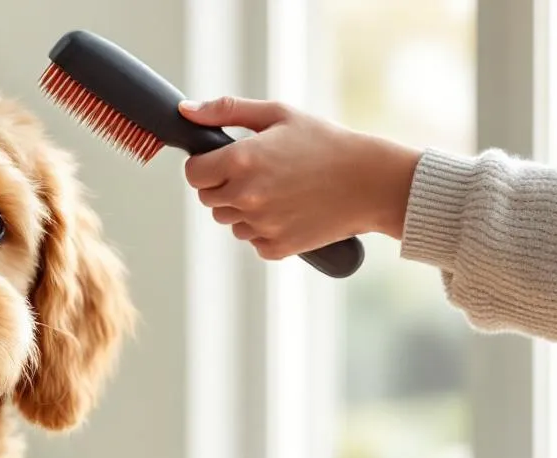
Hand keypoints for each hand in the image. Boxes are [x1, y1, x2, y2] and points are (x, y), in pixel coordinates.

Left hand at [178, 97, 422, 259]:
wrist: (370, 182)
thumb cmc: (326, 143)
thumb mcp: (278, 114)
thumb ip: (226, 111)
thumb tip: (185, 111)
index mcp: (240, 160)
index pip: (193, 174)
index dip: (205, 166)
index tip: (223, 161)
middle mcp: (245, 196)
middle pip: (208, 199)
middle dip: (224, 186)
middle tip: (259, 173)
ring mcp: (260, 224)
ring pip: (229, 221)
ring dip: (243, 209)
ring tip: (278, 190)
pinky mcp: (275, 247)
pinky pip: (252, 240)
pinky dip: (264, 229)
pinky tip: (289, 210)